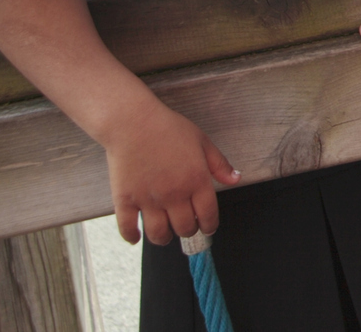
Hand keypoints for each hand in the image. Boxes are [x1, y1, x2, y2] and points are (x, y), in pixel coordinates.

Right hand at [104, 96, 239, 244]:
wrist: (133, 122)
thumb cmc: (168, 129)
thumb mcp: (202, 141)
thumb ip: (220, 164)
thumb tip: (236, 179)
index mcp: (196, 180)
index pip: (208, 215)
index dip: (210, 226)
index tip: (208, 227)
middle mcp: (174, 194)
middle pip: (185, 228)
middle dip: (189, 231)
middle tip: (187, 226)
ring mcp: (148, 199)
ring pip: (159, 234)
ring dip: (164, 238)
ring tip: (166, 233)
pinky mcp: (125, 200)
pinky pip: (127, 228)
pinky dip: (132, 237)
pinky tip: (136, 236)